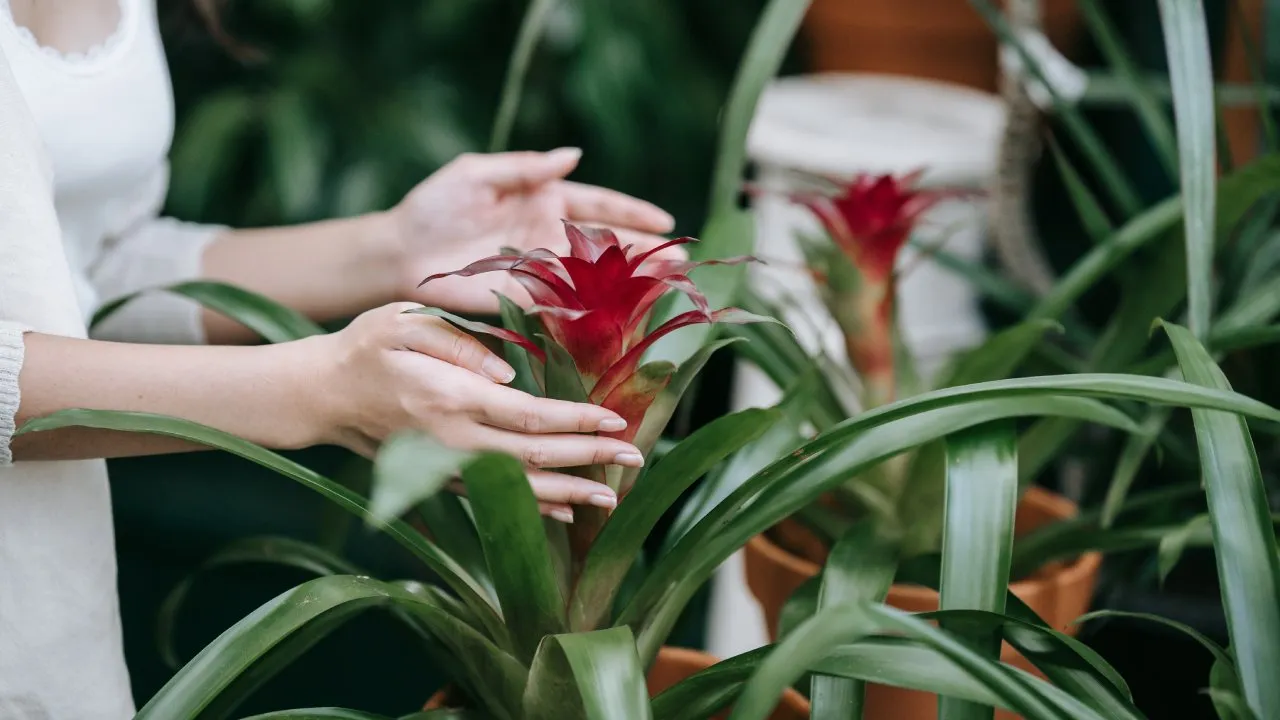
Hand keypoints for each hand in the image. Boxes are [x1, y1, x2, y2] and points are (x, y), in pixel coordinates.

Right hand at [306, 303, 637, 520]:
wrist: (320, 394)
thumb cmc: (366, 346)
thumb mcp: (404, 321)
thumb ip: (459, 342)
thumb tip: (508, 372)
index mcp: (451, 397)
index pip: (528, 415)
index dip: (575, 421)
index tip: (615, 420)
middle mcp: (452, 440)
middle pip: (534, 457)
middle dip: (589, 459)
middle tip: (637, 457)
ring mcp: (447, 465)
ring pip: (519, 488)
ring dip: (570, 493)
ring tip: (613, 497)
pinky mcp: (440, 477)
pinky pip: (497, 497)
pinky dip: (535, 506)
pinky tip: (567, 510)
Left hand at [390, 148, 685, 312]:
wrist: (402, 252)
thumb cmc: (434, 206)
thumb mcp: (476, 173)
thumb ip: (525, 166)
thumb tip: (573, 156)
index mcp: (544, 200)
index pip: (600, 204)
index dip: (634, 211)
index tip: (666, 220)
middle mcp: (550, 235)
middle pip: (609, 241)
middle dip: (646, 249)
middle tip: (682, 259)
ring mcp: (542, 268)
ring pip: (598, 274)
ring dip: (632, 279)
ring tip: (668, 283)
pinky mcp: (528, 296)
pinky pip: (570, 302)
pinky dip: (599, 307)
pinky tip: (626, 312)